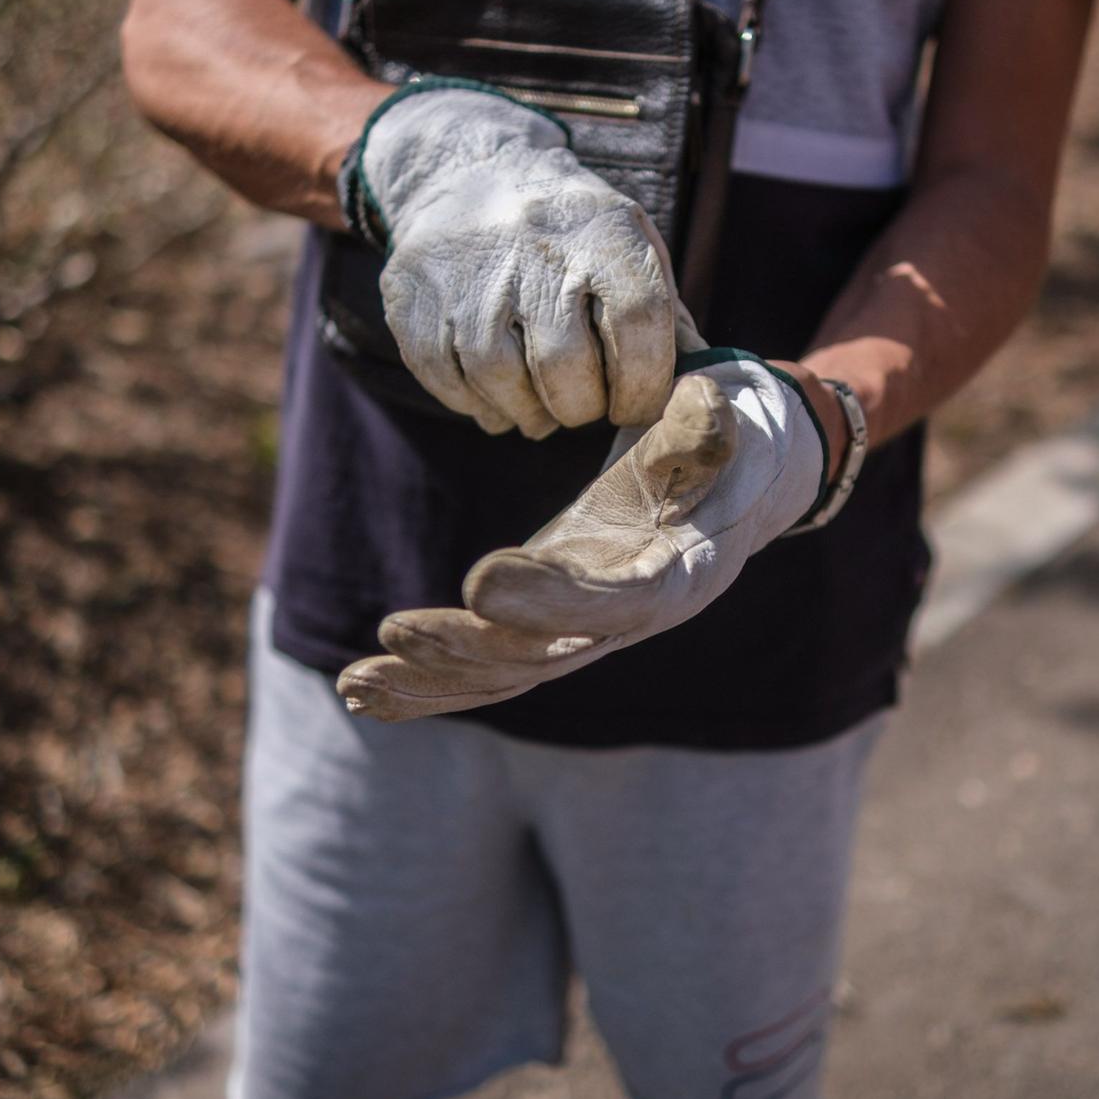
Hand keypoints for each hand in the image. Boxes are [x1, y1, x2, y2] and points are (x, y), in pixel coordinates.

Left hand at [336, 351, 830, 719]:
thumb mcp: (729, 422)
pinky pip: (489, 665)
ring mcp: (585, 624)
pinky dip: (428, 684)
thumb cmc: (732, 437)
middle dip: (468, 651)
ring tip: (355, 683)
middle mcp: (628, 618)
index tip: (480, 580)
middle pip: (544, 654)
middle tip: (395, 633)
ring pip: (505, 673)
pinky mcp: (549, 618)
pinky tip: (360, 691)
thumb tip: (700, 406)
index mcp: (678, 575)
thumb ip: (706, 428)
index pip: (616, 602)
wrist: (742, 475)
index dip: (551, 599)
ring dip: (430, 682)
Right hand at [351, 82, 700, 437]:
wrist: (470, 173)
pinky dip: (476, 404)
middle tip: (584, 407)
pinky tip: (497, 399)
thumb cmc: (570, 232)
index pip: (637, 322)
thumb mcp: (629, 246)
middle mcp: (532, 244)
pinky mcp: (411, 291)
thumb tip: (701, 385)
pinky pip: (446, 377)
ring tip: (542, 411)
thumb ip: (667, 316)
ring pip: (499, 378)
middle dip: (582, 407)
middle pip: (563, 364)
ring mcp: (465, 268)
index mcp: (601, 229)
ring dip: (528, 413)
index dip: (643, 384)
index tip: (636, 403)